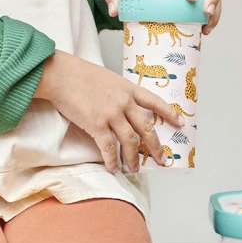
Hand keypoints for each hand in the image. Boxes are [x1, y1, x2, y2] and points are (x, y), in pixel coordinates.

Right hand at [35, 51, 183, 173]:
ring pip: (130, 141)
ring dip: (133, 158)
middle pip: (146, 128)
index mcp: (128, 88)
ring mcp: (111, 114)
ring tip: (135, 168)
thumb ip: (118, 92)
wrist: (60, 74)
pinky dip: (112, 160)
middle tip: (161, 159)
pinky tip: (113, 168)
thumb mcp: (107, 78)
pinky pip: (109, 147)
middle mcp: (124, 102)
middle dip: (155, 147)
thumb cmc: (78, 74)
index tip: (180, 123)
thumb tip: (123, 106)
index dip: (169, 114)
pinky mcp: (96, 124)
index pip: (155, 102)